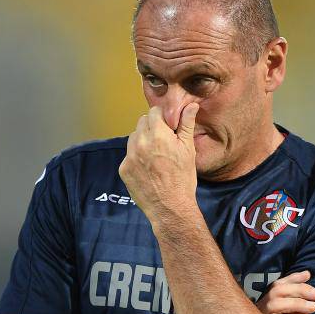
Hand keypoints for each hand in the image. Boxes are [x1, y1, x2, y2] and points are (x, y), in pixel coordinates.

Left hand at [119, 103, 199, 224]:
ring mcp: (129, 157)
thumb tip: (190, 105)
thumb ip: (186, 125)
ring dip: (143, 141)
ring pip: (134, 137)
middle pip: (142, 122)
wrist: (170, 208)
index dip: (163, 118)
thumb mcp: (188, 150)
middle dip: (152, 128)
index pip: (154, 112)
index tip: (169, 127)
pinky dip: (137, 158)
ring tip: (156, 156)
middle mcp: (140, 143)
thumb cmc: (183, 179)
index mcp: (157, 135)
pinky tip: (149, 169)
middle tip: (164, 142)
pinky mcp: (124, 169)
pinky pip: (129, 155)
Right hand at [255, 270, 314, 313]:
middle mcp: (269, 298)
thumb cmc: (279, 309)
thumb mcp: (285, 294)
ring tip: (314, 307)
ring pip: (278, 304)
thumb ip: (295, 283)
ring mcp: (266, 310)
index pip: (286, 281)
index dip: (299, 279)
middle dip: (302, 291)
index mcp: (275, 289)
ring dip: (297, 304)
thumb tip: (307, 274)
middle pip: (282, 290)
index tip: (312, 279)